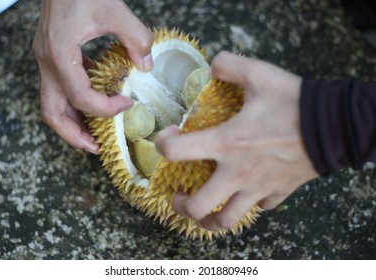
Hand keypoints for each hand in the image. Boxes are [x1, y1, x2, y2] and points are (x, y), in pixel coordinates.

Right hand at [33, 0, 153, 153]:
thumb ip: (136, 38)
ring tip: (95, 136)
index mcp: (60, 54)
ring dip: (72, 125)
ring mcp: (47, 60)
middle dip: (74, 136)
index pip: (81, 97)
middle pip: (52, 113)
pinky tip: (96, 103)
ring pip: (52, 105)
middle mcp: (48, 62)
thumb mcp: (115, 10)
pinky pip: (60, 91)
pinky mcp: (53, 56)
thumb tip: (147, 67)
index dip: (106, 109)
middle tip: (97, 147)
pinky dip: (76, 104)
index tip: (127, 105)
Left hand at [155, 51, 317, 230]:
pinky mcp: (278, 192)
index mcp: (227, 144)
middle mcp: (238, 173)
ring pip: (227, 221)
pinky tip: (246, 191)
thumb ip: (229, 65)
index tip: (169, 137)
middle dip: (180, 205)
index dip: (163, 144)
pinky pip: (258, 207)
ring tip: (202, 210)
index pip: (176, 152)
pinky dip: (248, 203)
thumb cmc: (295, 102)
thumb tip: (213, 65)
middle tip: (177, 194)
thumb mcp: (259, 73)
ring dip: (209, 220)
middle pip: (199, 208)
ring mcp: (258, 188)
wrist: (334, 125)